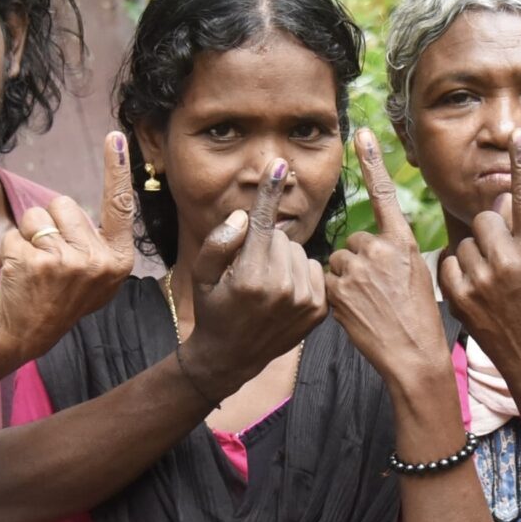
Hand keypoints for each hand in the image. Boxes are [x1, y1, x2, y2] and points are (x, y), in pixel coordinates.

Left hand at [0, 134, 139, 362]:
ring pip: (36, 215)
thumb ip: (100, 242)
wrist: (29, 335)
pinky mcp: (33, 262)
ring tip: (36, 266)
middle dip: (52, 223)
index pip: (119, 206)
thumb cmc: (62, 298)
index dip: (117, 168)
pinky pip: (14, 233)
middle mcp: (96, 260)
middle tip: (53, 260)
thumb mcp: (98, 277)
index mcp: (118, 260)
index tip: (115, 137)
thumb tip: (113, 196)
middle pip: (64, 203)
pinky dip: (11, 249)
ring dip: (29, 234)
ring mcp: (65, 262)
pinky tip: (19, 274)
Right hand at [182, 159, 326, 395]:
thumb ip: (219, 241)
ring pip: (298, 253)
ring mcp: (305, 301)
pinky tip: (284, 294)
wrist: (231, 356)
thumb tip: (244, 215)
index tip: (279, 164)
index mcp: (251, 277)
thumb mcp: (201, 275)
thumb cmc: (211, 309)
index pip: (262, 224)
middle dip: (265, 246)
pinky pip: (314, 269)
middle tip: (249, 272)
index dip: (268, 192)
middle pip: (280, 238)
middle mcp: (282, 288)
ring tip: (266, 286)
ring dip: (284, 260)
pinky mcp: (319, 310)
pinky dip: (300, 275)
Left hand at [326, 130, 448, 384]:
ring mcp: (358, 268)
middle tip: (377, 292)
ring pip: (339, 262)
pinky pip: (328, 282)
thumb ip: (394, 253)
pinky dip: (337, 297)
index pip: (385, 193)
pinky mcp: (339, 288)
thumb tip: (374, 246)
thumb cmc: (419, 319)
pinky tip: (356, 313)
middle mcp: (380, 248)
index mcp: (404, 242)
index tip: (361, 133)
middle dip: (359, 263)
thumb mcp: (419, 275)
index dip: (372, 162)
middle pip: (354, 242)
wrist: (413, 354)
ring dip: (346, 280)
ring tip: (368, 304)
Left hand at [440, 128, 520, 384]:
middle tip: (500, 258)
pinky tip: (473, 292)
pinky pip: (448, 264)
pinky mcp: (459, 296)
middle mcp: (509, 261)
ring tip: (488, 283)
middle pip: (485, 219)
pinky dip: (456, 273)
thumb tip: (503, 199)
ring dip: (472, 255)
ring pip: (464, 242)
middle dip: (490, 233)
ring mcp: (482, 280)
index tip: (517, 134)